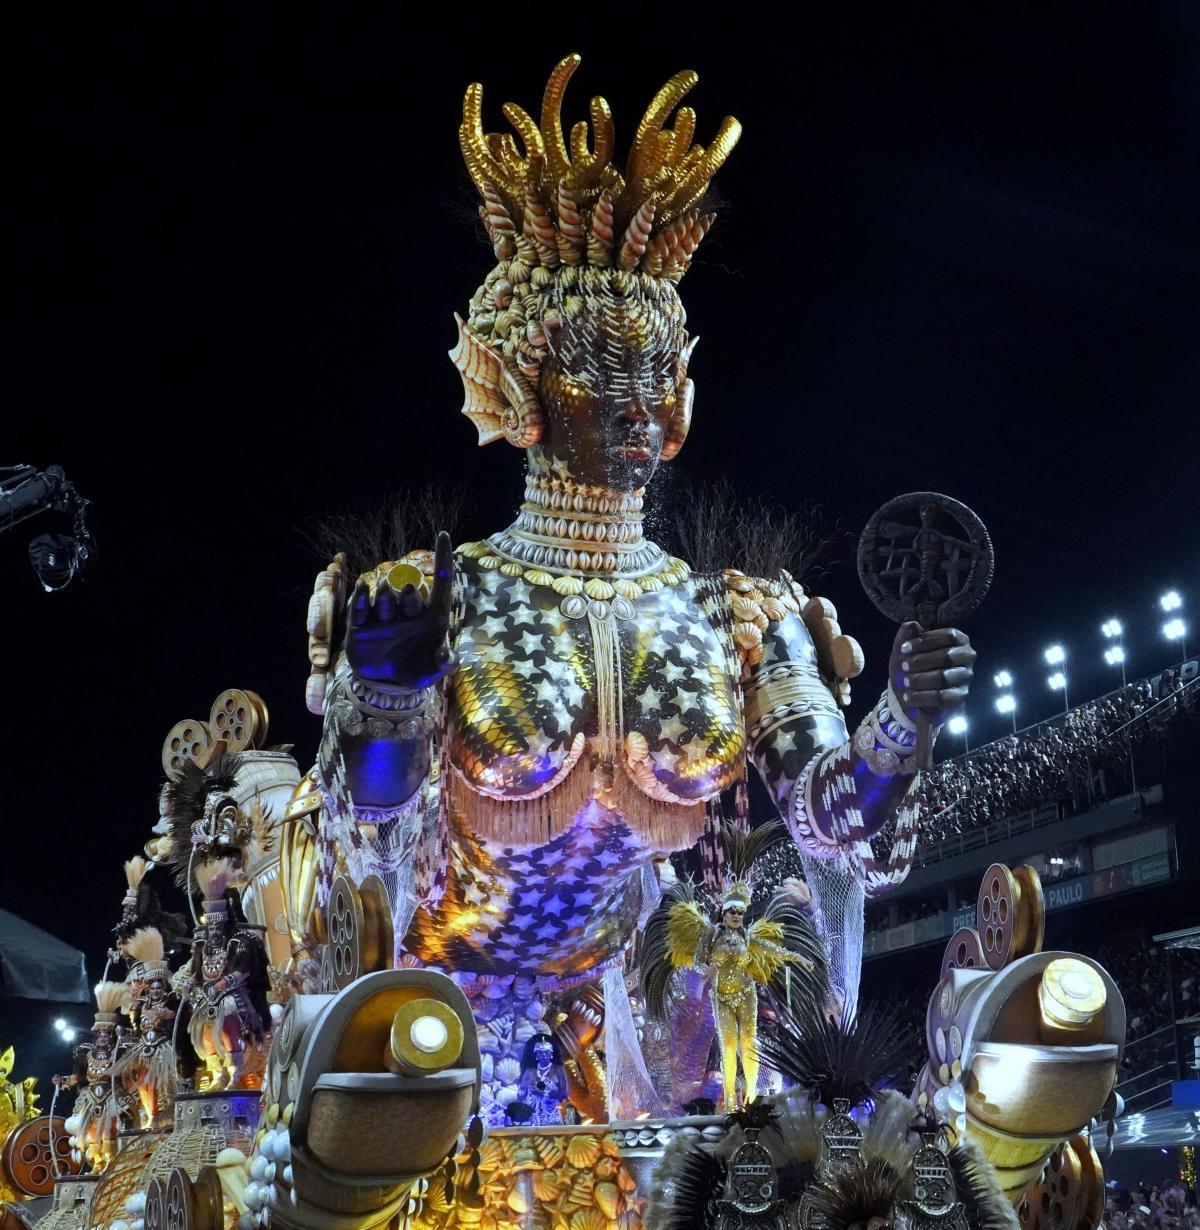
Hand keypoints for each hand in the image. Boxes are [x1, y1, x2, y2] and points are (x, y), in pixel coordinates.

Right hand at [345, 531, 455, 688]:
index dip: (443, 559)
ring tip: (384, 589)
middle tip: (409, 591)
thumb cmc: (416, 670)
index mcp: (432, 617)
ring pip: (386, 598)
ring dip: (386, 595)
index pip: (441, 584)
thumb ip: (443, 664)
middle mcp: (408, 612)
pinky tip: (362, 587)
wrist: (385, 685)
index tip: (443, 535)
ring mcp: (384, 616)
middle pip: (410, 596)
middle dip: (410, 594)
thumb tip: (448, 657)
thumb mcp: (432, 672)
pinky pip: (360, 608)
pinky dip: (361, 598)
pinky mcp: (361, 625)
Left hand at [889, 620, 975, 726]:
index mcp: (958, 640)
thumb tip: (912, 624)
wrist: (911, 693)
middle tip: (904, 666)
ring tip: (906, 682)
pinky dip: (923, 697)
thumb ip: (906, 635)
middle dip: (921, 661)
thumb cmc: (912, 666)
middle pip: (947, 656)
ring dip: (921, 679)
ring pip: (944, 677)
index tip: (904, 649)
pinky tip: (909, 696)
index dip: (925, 641)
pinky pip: (942, 697)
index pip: (948, 636)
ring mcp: (965, 678)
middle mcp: (967, 657)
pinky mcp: (960, 697)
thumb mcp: (904, 650)